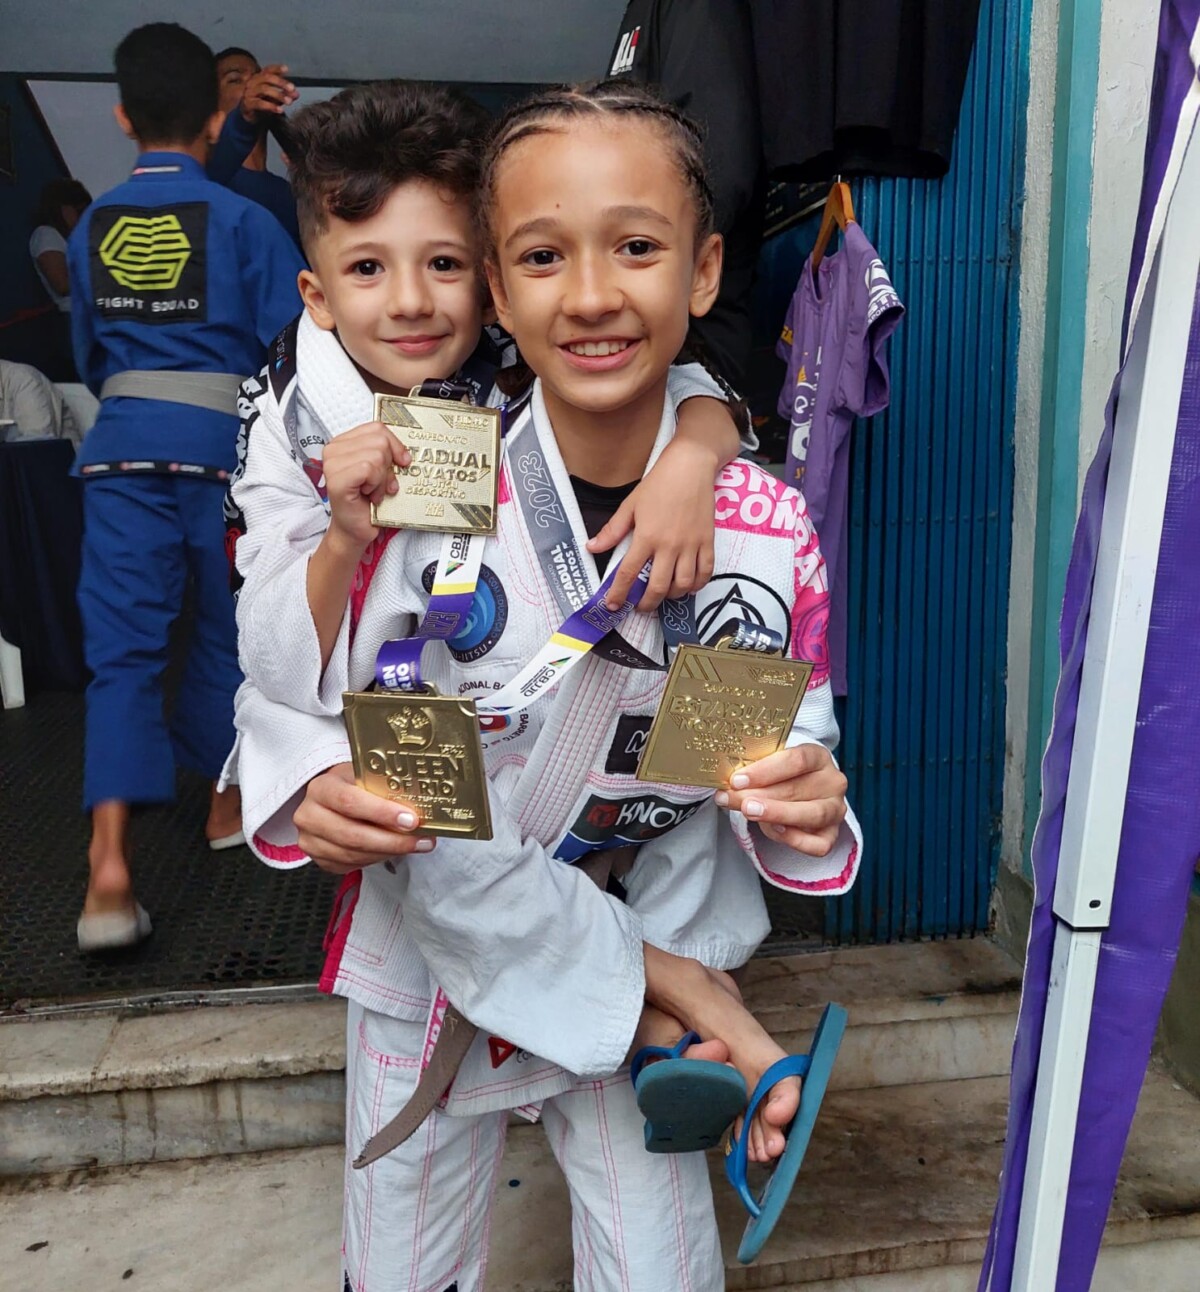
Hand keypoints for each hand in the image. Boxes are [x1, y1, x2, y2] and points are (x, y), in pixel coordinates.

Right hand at [240, 64, 298, 121]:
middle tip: (292, 88)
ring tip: (289, 101)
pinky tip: (280, 110)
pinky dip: (271, 106)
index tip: (286, 69)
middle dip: (280, 82)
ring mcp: (249, 92)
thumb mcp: (276, 98)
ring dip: (278, 95)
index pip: (268, 70)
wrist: (249, 116)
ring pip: (264, 89)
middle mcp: (253, 82)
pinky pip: (260, 103)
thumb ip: (286, 95)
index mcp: (259, 78)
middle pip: (267, 77)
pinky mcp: (248, 103)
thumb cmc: (262, 103)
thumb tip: (296, 94)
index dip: (276, 68)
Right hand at [294, 763, 432, 874]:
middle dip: (391, 840)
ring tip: (415, 845)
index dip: (381, 813)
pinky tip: (394, 850)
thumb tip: (420, 804)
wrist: (329, 797)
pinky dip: (376, 859)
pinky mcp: (319, 859)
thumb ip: (384, 788)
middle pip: (352, 834)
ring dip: (388, 852)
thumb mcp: (365, 776)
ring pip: (353, 854)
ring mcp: (311, 840)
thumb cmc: (351, 784)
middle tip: (420, 840)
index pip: (350, 801)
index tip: (410, 819)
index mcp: (321, 788)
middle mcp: (309, 815)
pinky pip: (351, 865)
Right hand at [322, 421, 410, 551]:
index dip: (395, 446)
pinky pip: (369, 469)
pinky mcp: (336, 479)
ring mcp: (332, 463)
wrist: (357, 529)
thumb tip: (404, 451)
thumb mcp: (381, 469)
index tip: (399, 463)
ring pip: (376, 455)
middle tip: (379, 484)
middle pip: (380, 440)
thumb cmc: (368, 501)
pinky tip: (369, 495)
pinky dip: (376, 485)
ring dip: (382, 479)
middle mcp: (333, 449)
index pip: (377, 427)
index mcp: (343, 442)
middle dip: (388, 465)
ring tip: (373, 491)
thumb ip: (386, 452)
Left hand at [587, 439, 717, 611]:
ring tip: (662, 594)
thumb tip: (592, 548)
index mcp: (647, 536)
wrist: (691, 466)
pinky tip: (686, 586)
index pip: (629, 573)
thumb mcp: (630, 504)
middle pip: (657, 587)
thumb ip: (612, 530)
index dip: (619, 594)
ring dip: (670, 596)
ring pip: (683, 585)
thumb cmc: (659, 483)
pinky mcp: (707, 542)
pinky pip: (705, 573)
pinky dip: (696, 586)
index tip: (612, 605)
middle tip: (640, 606)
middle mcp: (669, 545)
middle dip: (646, 604)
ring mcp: (691, 545)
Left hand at [715, 744, 847, 854]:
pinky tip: (773, 830)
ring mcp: (835, 809)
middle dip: (759, 795)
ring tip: (748, 811)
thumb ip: (755, 773)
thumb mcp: (770, 766)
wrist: (800, 793)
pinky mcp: (832, 835)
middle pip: (797, 788)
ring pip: (812, 814)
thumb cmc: (781, 777)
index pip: (796, 760)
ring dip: (776, 814)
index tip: (737, 780)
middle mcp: (832, 782)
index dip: (765, 770)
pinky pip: (818, 844)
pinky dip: (795, 839)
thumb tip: (729, 785)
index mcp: (818, 757)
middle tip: (732, 798)